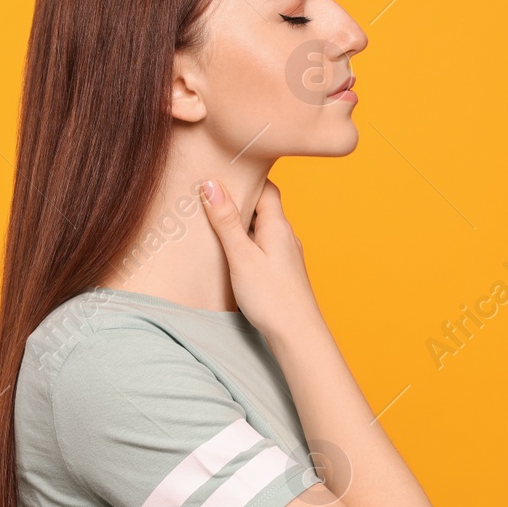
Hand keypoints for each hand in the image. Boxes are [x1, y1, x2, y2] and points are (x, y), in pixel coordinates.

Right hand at [199, 177, 323, 340]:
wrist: (297, 334)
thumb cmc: (271, 298)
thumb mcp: (241, 256)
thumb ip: (226, 221)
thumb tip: (211, 183)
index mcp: (277, 226)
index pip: (266, 187)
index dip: (246, 176)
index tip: (222, 172)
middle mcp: (285, 235)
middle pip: (262, 206)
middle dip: (239, 199)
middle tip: (209, 198)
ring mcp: (286, 254)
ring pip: (261, 228)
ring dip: (241, 223)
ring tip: (213, 224)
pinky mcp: (282, 271)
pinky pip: (262, 246)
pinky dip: (246, 242)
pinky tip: (231, 253)